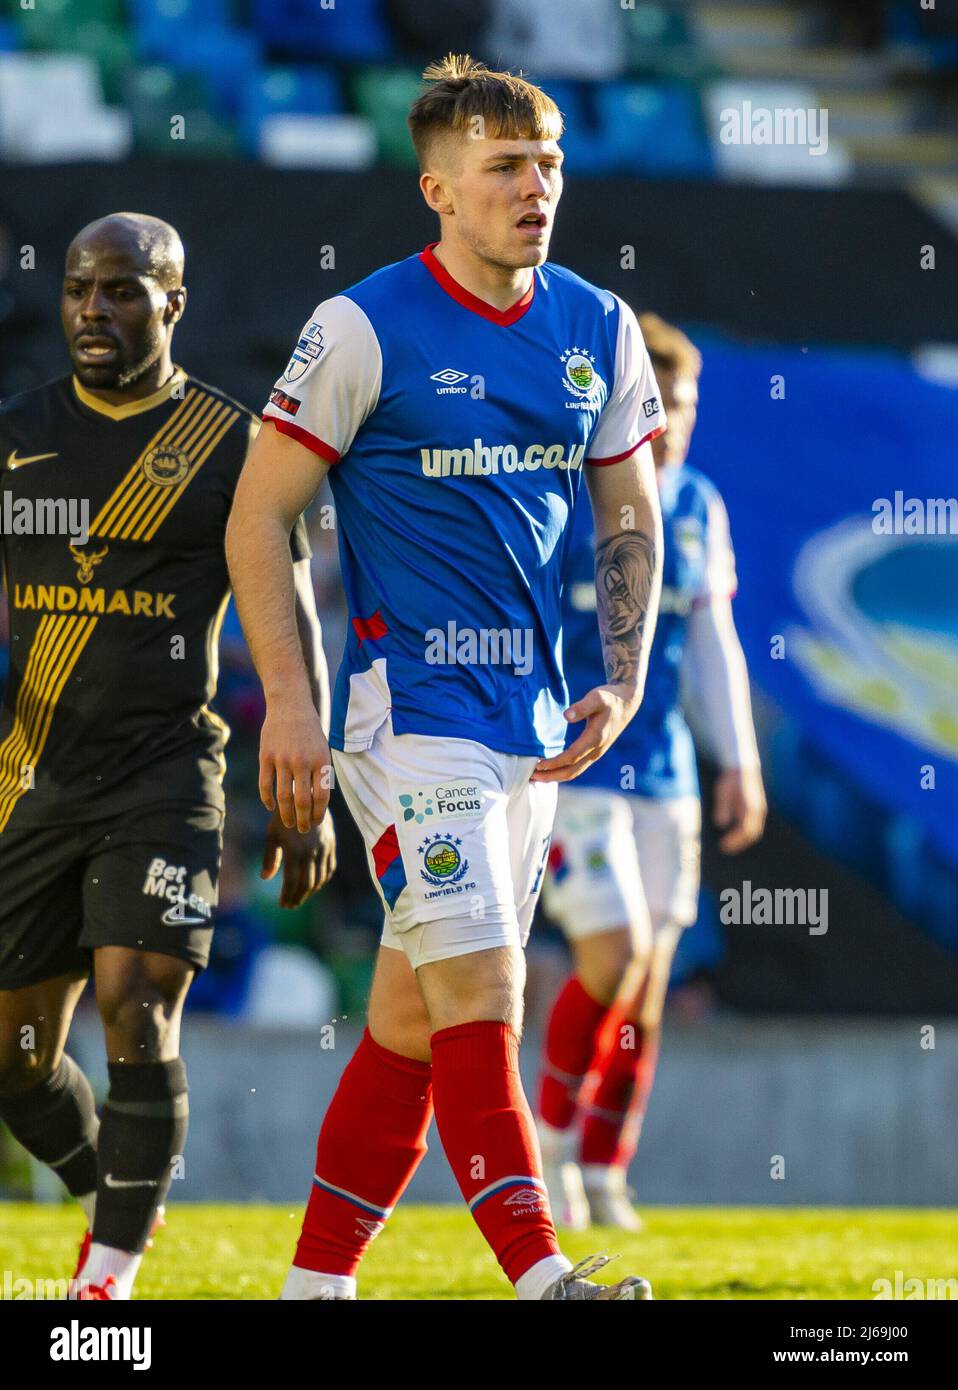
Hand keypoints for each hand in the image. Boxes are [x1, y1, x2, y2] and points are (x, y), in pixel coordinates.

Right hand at [258, 700, 331, 831]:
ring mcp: (282, 759)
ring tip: (288, 823)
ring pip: (283, 796)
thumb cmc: (309, 732)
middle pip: (302, 801)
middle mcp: (302, 761)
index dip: (318, 813)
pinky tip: (271, 807)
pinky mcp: (266, 756)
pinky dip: (268, 800)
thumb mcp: (322, 750)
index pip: (321, 796)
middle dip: (303, 820)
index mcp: (321, 760)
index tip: (315, 822)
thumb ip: (319, 774)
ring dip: (286, 815)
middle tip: (302, 829)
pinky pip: (265, 784)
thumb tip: (315, 804)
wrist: (290, 705)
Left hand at [261, 809, 336, 908]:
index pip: (292, 882)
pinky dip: (323, 880)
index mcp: (294, 850)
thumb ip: (270, 857)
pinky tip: (315, 885)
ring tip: (300, 898)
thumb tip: (265, 878)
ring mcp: (323, 849)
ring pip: (320, 879)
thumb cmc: (283, 817)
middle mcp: (311, 852)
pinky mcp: (331, 845)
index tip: (282, 905)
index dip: (287, 896)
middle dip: (298, 898)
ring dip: (310, 892)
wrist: (306, 796)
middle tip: (290, 906)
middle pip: (306, 884)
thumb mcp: (272, 835)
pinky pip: (329, 868)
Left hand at [531, 683, 638, 782]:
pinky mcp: (595, 752)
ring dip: (556, 776)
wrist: (627, 702)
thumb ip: (582, 707)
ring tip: (538, 777)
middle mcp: (597, 750)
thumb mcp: (597, 697)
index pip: (571, 757)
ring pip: (575, 772)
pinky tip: (552, 770)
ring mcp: (597, 753)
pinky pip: (578, 767)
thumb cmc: (610, 698)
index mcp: (595, 738)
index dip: (554, 763)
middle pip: (572, 771)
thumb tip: (567, 716)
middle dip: (551, 776)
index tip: (538, 765)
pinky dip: (564, 772)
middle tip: (532, 776)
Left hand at [713, 766, 766, 852]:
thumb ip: (722, 807)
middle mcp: (758, 812)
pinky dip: (741, 834)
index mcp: (751, 808)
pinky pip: (750, 826)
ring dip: (740, 840)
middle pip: (751, 834)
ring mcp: (758, 812)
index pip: (746, 831)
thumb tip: (720, 824)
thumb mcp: (722, 791)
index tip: (722, 847)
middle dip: (738, 844)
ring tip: (725, 847)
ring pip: (752, 831)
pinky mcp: (754, 811)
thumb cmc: (730, 779)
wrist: (742, 768)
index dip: (734, 841)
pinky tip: (728, 837)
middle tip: (723, 850)